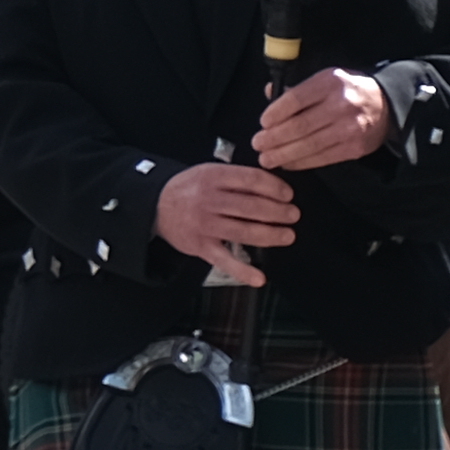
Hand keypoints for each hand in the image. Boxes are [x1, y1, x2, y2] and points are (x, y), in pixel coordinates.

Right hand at [156, 160, 296, 270]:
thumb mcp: (209, 171)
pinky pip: (225, 261)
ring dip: (270, 235)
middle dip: (278, 212)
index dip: (274, 188)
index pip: (251, 180)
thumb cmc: (188, 189)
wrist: (156, 206)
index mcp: (213, 177)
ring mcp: (205, 225)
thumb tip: (273, 186)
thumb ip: (237, 177)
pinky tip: (259, 277)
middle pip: (251, 207)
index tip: (287, 195)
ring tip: (287, 235)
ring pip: (243, 231)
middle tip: (293, 215)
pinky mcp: (201, 246)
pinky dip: (243, 271)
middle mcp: (209, 200)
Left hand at [252, 66, 394, 169]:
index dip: (276, 113)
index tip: (263, 122)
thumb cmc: (348, 91)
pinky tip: (287, 163)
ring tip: (266, 158)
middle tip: (257, 144)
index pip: (296, 98)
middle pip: (300, 125)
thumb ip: (298, 88)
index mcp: (330, 82)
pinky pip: (321, 158)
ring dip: (283, 154)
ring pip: (309, 145)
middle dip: (274, 138)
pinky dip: (300, 163)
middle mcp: (341, 104)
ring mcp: (350, 128)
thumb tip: (269, 92)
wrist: (387, 105)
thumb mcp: (326, 79)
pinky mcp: (354, 148)